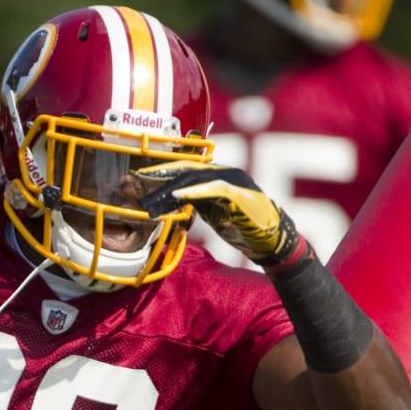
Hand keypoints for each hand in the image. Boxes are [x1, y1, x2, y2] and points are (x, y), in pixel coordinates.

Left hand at [141, 160, 300, 266]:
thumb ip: (198, 202)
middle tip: (139, 178)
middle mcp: (225, 174)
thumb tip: (175, 201)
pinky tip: (177, 197)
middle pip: (188, 169)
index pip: (186, 169)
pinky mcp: (239, 193)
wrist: (271, 240)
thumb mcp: (214, 212)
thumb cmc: (242, 226)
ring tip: (153, 190)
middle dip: (163, 173)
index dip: (164, 171)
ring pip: (198, 177)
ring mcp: (233, 181)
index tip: (142, 176)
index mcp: (218, 177)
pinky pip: (214, 189)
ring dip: (173, 184)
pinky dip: (194, 192)